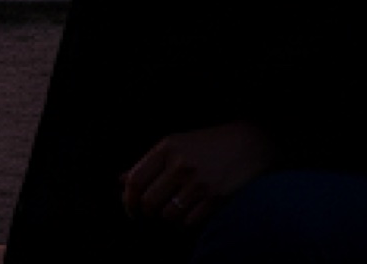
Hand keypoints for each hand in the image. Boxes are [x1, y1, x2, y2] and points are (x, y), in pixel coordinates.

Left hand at [121, 120, 280, 228]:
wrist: (245, 144)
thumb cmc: (206, 144)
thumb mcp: (174, 144)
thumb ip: (147, 163)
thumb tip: (121, 181)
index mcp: (166, 148)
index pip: (136, 180)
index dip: (128, 199)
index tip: (130, 208)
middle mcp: (180, 165)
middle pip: (149, 202)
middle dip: (147, 211)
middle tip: (152, 210)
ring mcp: (198, 183)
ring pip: (168, 215)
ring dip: (167, 217)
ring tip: (173, 208)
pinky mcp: (214, 199)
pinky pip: (188, 222)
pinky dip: (184, 222)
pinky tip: (189, 211)